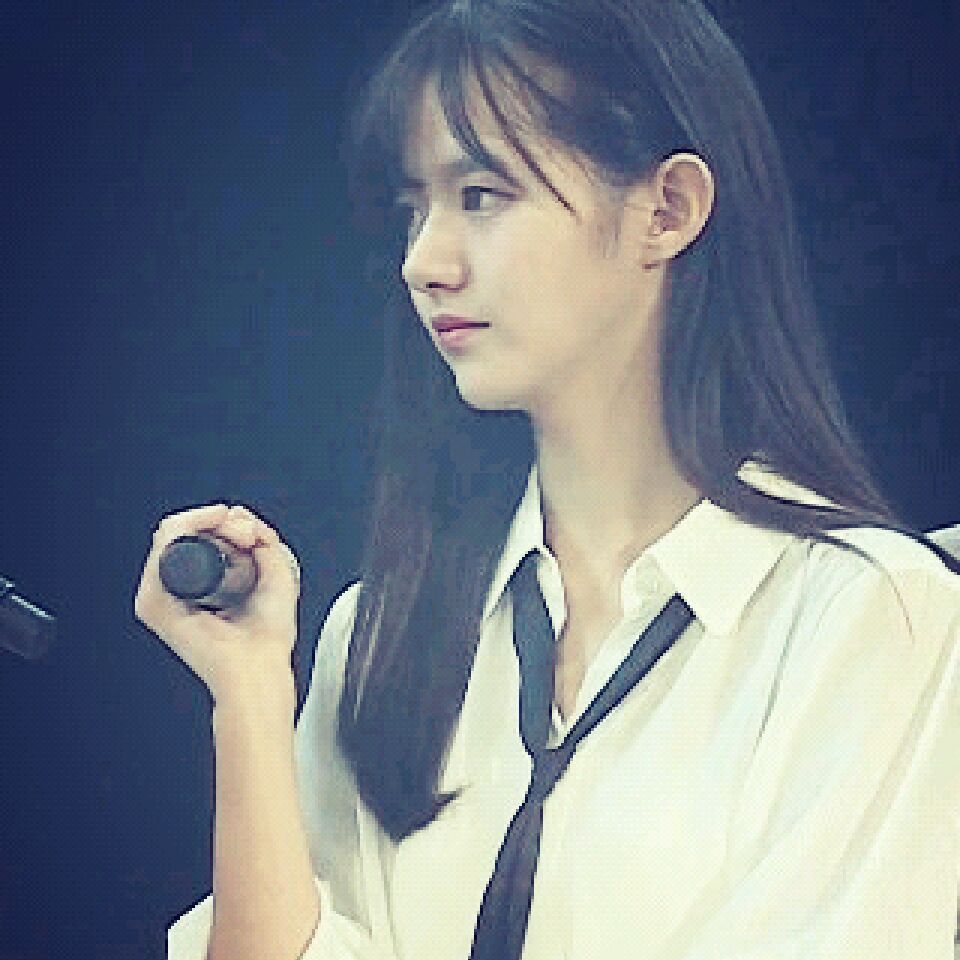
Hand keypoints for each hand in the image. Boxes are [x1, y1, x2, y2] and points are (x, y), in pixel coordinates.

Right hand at [134, 503, 300, 704]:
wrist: (259, 665)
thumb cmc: (268, 636)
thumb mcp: (276, 574)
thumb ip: (262, 542)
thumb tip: (243, 520)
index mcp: (205, 585)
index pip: (202, 536)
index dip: (229, 523)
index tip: (255, 534)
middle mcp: (181, 588)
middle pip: (187, 530)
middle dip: (224, 520)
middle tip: (249, 535)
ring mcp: (165, 594)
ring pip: (173, 531)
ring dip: (210, 521)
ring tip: (242, 538)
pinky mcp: (154, 601)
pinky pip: (161, 548)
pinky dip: (187, 526)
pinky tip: (215, 526)